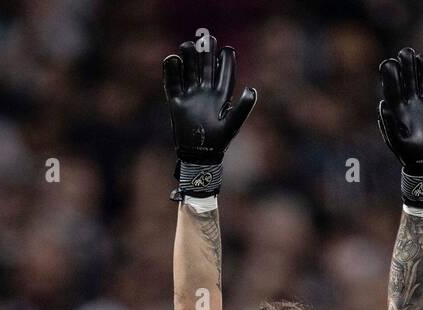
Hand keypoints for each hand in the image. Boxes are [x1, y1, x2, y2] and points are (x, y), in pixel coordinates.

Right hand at [162, 34, 256, 196]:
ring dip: (188, 58)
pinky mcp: (176, 102)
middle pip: (206, 68)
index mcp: (220, 97)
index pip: (224, 74)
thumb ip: (242, 108)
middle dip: (206, 53)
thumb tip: (251, 89)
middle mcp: (206, 93)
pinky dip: (171, 71)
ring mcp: (191, 96)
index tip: (227, 49)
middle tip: (206, 38)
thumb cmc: (219, 143)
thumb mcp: (232, 125)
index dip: (226, 61)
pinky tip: (171, 60)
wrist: (199, 157)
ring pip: (189, 71)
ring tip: (187, 45)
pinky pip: (172, 83)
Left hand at [378, 47, 422, 206]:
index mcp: (397, 107)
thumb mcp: (395, 141)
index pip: (392, 84)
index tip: (390, 62)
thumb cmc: (407, 155)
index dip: (391, 71)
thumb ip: (388, 123)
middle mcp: (411, 102)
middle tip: (407, 53)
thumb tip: (383, 105)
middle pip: (409, 75)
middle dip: (407, 62)